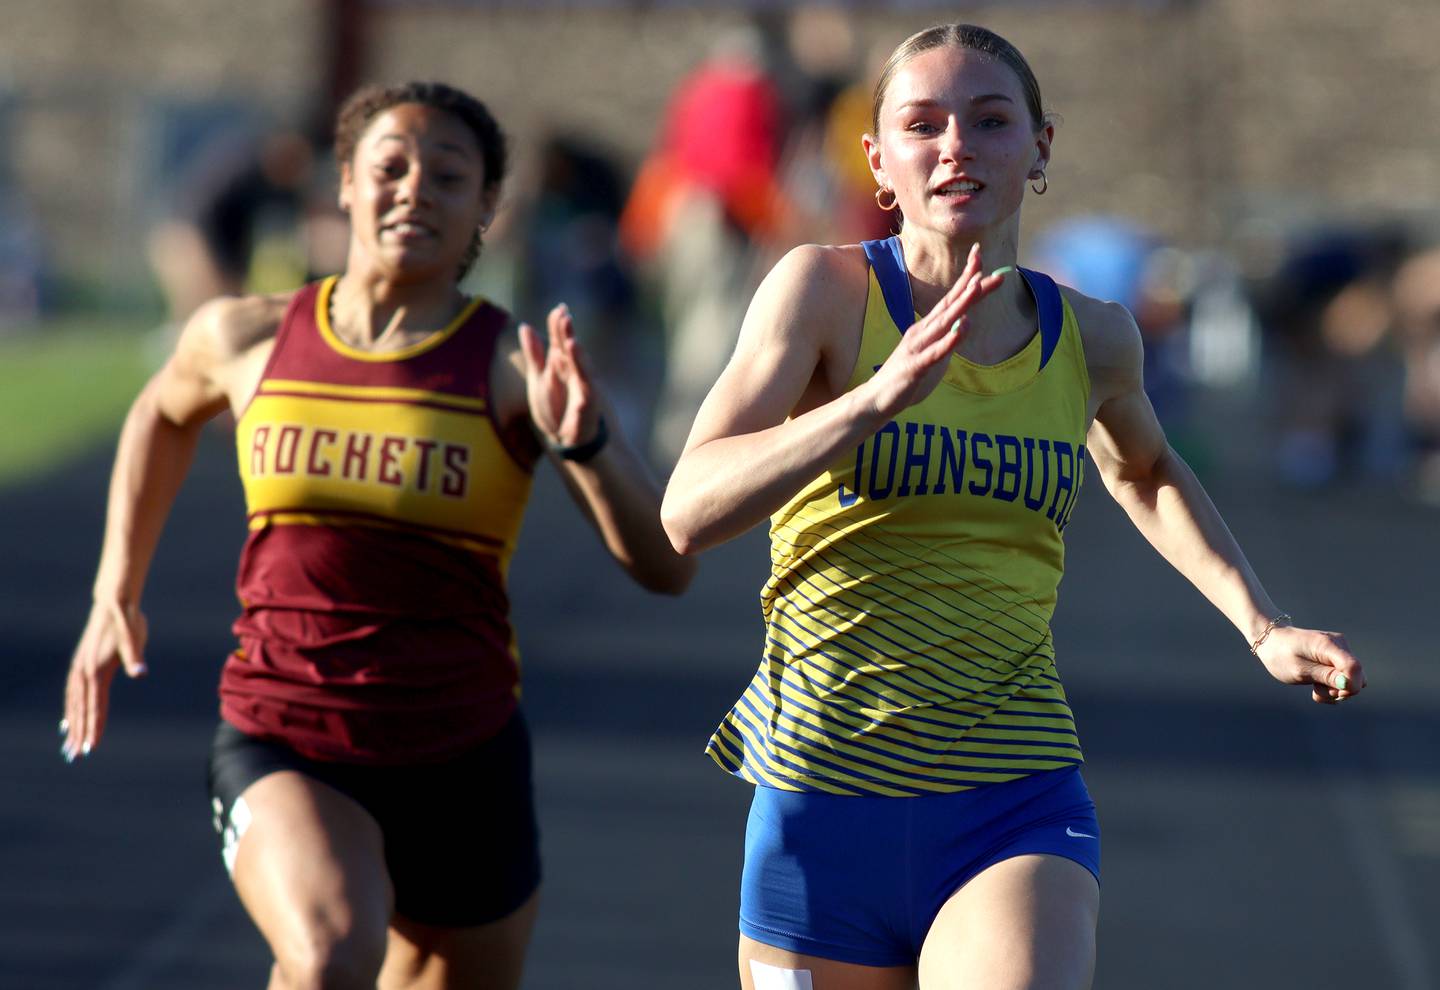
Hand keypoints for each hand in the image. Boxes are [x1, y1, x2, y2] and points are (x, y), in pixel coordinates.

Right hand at [62, 599, 147, 759]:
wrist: (114, 603)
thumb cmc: (128, 622)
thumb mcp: (135, 638)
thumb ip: (135, 658)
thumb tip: (141, 674)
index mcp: (97, 670)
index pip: (96, 706)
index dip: (94, 727)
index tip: (92, 747)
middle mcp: (84, 672)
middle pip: (81, 709)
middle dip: (79, 733)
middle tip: (76, 756)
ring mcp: (79, 668)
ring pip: (74, 703)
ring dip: (72, 725)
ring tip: (69, 745)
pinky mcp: (81, 664)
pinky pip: (72, 693)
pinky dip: (70, 709)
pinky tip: (68, 721)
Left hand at [519, 303, 601, 449]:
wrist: (565, 439)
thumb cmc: (555, 407)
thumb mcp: (538, 378)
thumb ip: (534, 354)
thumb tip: (524, 326)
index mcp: (561, 364)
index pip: (559, 341)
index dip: (558, 326)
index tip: (559, 308)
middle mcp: (574, 372)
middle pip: (570, 350)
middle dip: (567, 335)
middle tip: (565, 316)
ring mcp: (582, 388)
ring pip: (581, 369)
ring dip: (577, 356)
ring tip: (572, 341)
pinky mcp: (587, 406)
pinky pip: (586, 394)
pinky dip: (584, 387)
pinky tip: (582, 386)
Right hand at [863, 243, 1006, 418]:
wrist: (876, 399)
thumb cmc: (905, 376)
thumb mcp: (932, 353)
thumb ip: (947, 337)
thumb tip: (966, 322)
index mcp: (928, 327)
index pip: (951, 299)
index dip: (968, 278)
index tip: (981, 256)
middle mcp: (923, 331)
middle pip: (951, 304)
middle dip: (971, 284)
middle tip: (989, 265)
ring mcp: (918, 347)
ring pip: (944, 322)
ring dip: (961, 303)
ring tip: (977, 285)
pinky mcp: (915, 366)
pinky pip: (935, 352)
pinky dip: (949, 340)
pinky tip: (962, 329)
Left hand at [1255, 624, 1365, 703]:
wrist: (1272, 641)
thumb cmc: (1281, 655)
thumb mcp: (1300, 670)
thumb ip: (1325, 676)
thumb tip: (1348, 684)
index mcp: (1328, 645)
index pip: (1354, 667)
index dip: (1349, 685)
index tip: (1331, 692)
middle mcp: (1340, 645)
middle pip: (1358, 677)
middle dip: (1340, 690)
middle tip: (1315, 689)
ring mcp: (1340, 651)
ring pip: (1352, 681)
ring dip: (1334, 690)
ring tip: (1313, 686)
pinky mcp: (1338, 658)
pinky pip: (1345, 679)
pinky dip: (1332, 687)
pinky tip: (1316, 684)